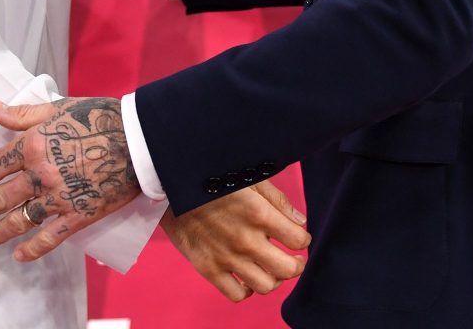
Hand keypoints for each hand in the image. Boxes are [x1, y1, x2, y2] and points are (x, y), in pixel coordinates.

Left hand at [0, 98, 139, 261]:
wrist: (140, 139)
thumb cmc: (100, 118)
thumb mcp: (58, 107)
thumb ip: (22, 114)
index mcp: (32, 145)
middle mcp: (40, 174)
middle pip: (0, 198)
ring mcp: (59, 197)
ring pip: (19, 221)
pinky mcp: (79, 214)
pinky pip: (50, 237)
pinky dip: (32, 249)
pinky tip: (19, 255)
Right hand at [162, 180, 309, 301]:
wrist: (169, 187)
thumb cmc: (211, 178)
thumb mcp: (248, 177)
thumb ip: (277, 200)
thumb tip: (301, 222)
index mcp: (258, 213)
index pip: (298, 240)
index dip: (303, 239)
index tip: (297, 237)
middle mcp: (245, 239)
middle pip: (289, 269)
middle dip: (297, 265)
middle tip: (294, 258)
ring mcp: (226, 257)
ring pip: (266, 286)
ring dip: (275, 278)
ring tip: (271, 268)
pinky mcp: (207, 268)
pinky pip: (237, 295)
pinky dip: (247, 291)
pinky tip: (247, 277)